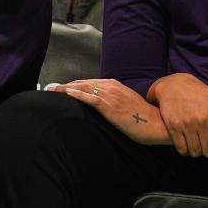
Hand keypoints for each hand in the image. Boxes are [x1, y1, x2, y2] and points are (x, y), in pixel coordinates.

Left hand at [51, 79, 168, 143]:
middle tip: (50, 89)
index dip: (74, 85)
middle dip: (66, 85)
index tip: (61, 89)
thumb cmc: (143, 118)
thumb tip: (102, 108)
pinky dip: (78, 94)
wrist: (158, 124)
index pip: (90, 83)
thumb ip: (114, 102)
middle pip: (84, 83)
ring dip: (66, 88)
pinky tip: (67, 93)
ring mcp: (112, 96)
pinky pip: (92, 98)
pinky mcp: (112, 107)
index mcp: (116, 86)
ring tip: (52, 90)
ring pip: (84, 88)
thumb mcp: (127, 105)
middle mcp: (113, 87)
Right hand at [149, 73, 207, 157]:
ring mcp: (187, 124)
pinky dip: (185, 150)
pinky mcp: (174, 126)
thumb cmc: (203, 96)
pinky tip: (186, 143)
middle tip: (205, 144)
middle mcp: (203, 120)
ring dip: (196, 151)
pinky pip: (182, 149)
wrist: (176, 85)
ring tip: (197, 144)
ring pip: (195, 152)